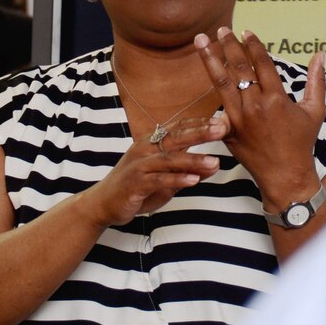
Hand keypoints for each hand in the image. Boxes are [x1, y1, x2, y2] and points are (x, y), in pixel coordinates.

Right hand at [83, 117, 227, 226]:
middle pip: (176, 137)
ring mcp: (139, 165)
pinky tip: (194, 180)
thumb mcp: (167, 178)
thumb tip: (215, 165)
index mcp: (152, 141)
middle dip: (200, 133)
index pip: (179, 127)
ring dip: (194, 160)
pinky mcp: (135, 183)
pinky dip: (177, 179)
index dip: (200, 123)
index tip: (222, 121)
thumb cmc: (137, 187)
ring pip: (170, 159)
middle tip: (222, 129)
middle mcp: (145, 148)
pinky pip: (159, 179)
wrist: (103, 203)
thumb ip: (188, 171)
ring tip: (214, 161)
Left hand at [194, 27, 325, 207]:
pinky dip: (210, 88)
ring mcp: (239, 119)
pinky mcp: (229, 130)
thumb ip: (317, 81)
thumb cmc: (303, 143)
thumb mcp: (315, 111)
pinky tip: (204, 72)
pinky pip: (217, 104)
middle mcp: (256, 106)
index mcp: (277, 99)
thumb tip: (321, 54)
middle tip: (221, 29)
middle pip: (238, 68)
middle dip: (228, 45)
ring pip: (221, 82)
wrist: (285, 176)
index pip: (262, 64)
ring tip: (200, 41)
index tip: (246, 32)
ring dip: (210, 59)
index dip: (253, 46)